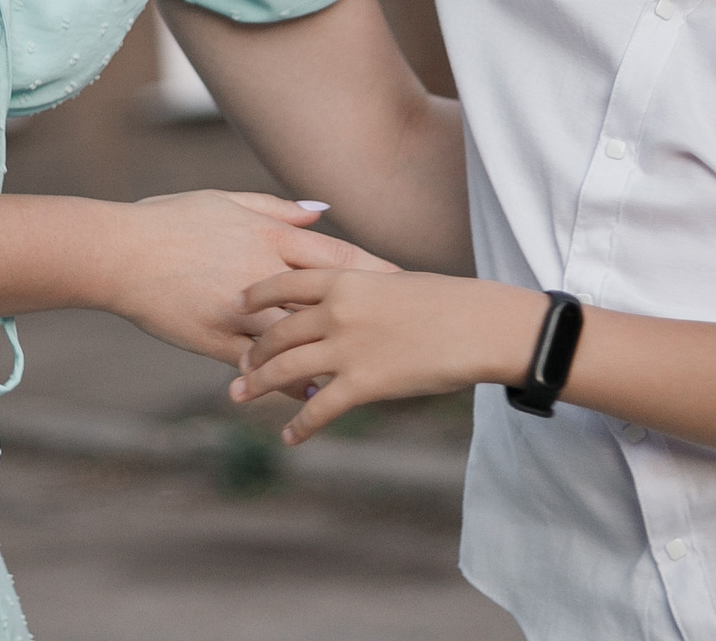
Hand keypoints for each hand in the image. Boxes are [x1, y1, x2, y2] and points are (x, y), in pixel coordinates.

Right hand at [98, 192, 394, 366]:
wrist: (119, 253)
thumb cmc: (172, 220)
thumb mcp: (227, 202)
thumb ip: (277, 210)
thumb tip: (320, 212)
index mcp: (269, 237)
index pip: (338, 258)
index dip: (376, 272)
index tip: (407, 282)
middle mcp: (263, 275)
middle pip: (331, 301)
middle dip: (369, 317)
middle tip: (405, 330)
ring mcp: (242, 313)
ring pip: (302, 340)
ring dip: (336, 356)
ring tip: (371, 371)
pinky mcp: (218, 342)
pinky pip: (262, 368)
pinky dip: (289, 383)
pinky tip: (312, 396)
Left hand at [229, 269, 546, 444]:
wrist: (479, 326)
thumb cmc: (448, 302)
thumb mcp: (394, 281)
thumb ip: (361, 289)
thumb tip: (344, 295)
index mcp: (345, 279)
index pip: (283, 284)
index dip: (255, 295)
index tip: (236, 304)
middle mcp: (336, 311)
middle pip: (277, 331)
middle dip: (252, 351)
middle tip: (239, 365)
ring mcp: (346, 348)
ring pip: (285, 370)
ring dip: (257, 385)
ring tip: (239, 396)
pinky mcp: (362, 384)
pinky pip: (318, 409)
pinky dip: (299, 425)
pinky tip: (290, 437)